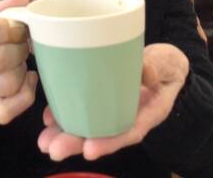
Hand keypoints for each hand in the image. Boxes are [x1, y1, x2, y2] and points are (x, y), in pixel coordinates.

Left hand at [37, 43, 189, 160]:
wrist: (162, 63)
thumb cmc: (166, 64)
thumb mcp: (168, 63)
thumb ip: (157, 67)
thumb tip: (147, 74)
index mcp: (149, 111)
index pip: (129, 131)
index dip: (109, 142)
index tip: (89, 150)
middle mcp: (128, 116)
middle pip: (102, 135)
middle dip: (76, 143)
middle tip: (53, 150)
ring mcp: (113, 109)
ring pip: (88, 127)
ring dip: (64, 135)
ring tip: (44, 142)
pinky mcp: (100, 100)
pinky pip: (82, 112)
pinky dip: (64, 116)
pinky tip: (48, 121)